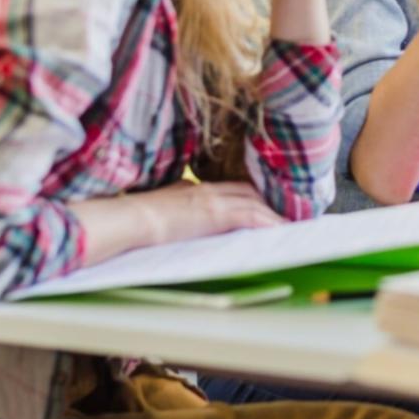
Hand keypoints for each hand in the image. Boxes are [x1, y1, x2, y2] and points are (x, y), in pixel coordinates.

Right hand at [71, 180, 285, 264]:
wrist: (128, 219)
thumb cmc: (135, 219)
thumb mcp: (161, 210)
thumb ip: (176, 210)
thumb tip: (181, 220)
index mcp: (193, 189)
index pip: (231, 188)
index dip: (250, 197)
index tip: (263, 205)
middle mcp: (206, 190)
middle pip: (247, 192)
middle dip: (266, 203)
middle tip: (284, 215)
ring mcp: (212, 200)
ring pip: (254, 202)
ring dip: (273, 214)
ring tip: (290, 225)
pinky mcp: (215, 213)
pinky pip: (251, 216)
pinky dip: (269, 222)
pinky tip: (281, 231)